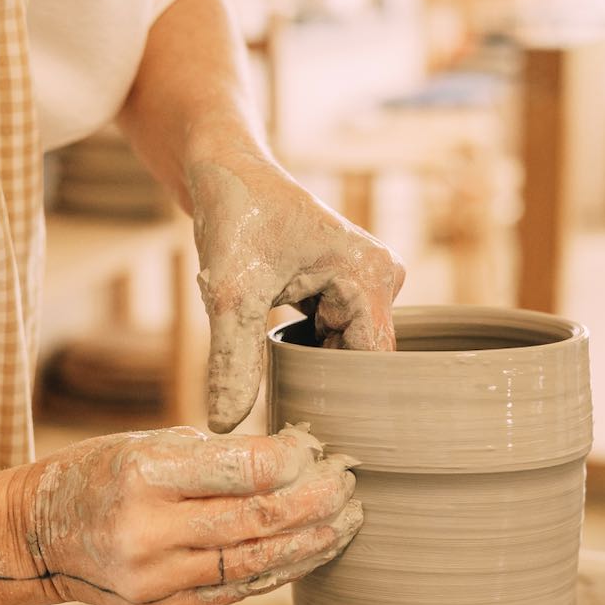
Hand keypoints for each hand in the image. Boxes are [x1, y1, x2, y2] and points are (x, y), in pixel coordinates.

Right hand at [20, 424, 360, 604]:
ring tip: (346, 523)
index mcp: (144, 475)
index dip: (292, 461)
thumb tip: (295, 461)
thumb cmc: (102, 473)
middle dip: (315, 502)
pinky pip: (235, 592)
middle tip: (348, 485)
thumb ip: (217, 455)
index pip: (242, 470)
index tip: (317, 450)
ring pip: (255, 564)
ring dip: (310, 543)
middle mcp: (148, 534)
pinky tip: (308, 552)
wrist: (37, 536)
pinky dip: (277, 570)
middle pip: (257, 521)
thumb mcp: (149, 442)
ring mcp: (155, 583)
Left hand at [190, 150, 404, 431]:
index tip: (310, 436)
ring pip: (343, 351)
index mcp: (371, 276)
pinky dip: (303, 351)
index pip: (374, 364)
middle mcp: (380, 277)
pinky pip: (332, 336)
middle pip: (360, 360)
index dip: (345, 401)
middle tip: (284, 417)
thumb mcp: (228, 293)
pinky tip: (275, 356)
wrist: (223, 169)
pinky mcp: (344, 285)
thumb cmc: (233, 217)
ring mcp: (364, 281)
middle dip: (324, 385)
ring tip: (275, 382)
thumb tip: (226, 425)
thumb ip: (232, 360)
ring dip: (311, 368)